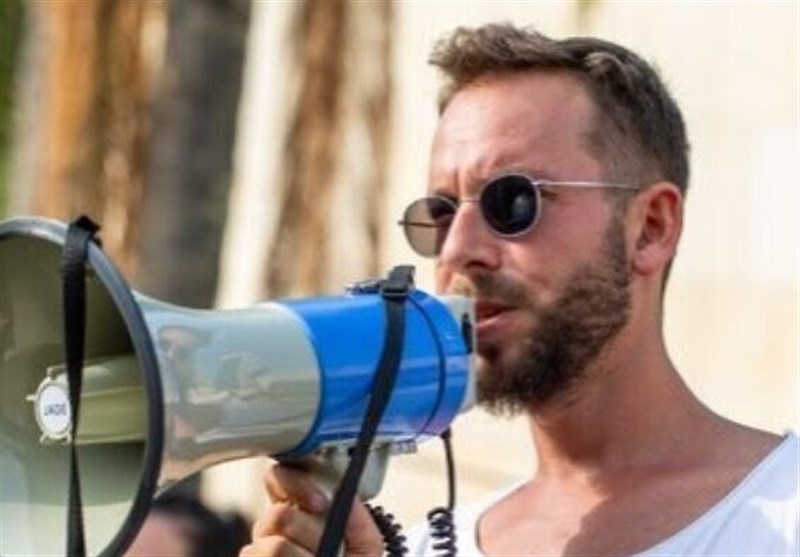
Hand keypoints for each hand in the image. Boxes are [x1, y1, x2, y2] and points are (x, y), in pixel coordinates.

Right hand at [240, 462, 383, 556]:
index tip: (320, 504)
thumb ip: (360, 522)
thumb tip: (347, 498)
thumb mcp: (365, 549)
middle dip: (309, 534)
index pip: (280, 478)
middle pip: (278, 515)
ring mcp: (258, 552)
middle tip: (324, 551)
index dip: (297, 484)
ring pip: (271, 547)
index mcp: (298, 512)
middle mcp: (272, 530)